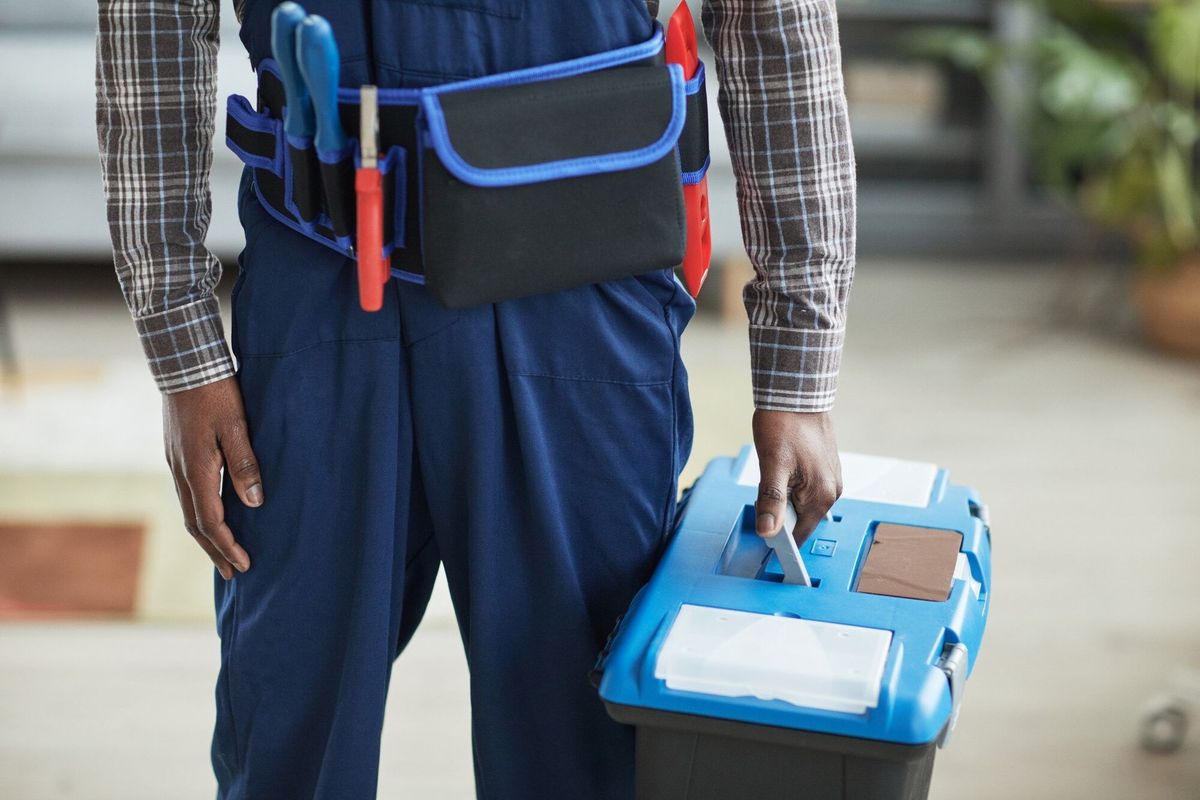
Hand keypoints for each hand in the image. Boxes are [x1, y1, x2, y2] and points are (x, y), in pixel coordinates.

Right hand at [163, 377, 261, 579]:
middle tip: (233, 574)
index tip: (245, 565)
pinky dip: (200, 515)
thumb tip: (255, 503)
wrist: (183, 364)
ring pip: (189, 511)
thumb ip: (246, 464)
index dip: (228, 546)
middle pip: (196, 524)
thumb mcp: (237, 426)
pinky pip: (188, 495)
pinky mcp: (177, 454)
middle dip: (215, 551)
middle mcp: (181, 472)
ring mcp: (176, 463)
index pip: (211, 522)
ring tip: (222, 553)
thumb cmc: (216, 392)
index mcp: (197, 470)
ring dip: (206, 536)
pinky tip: (211, 515)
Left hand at [752, 409, 841, 544]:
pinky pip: (807, 488)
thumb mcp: (772, 466)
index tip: (761, 529)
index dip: (778, 535)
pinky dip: (791, 485)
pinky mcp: (826, 468)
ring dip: (784, 496)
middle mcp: (832, 491)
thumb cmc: (784, 426)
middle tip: (763, 488)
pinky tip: (782, 466)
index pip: (799, 533)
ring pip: (802, 502)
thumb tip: (768, 532)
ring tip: (774, 472)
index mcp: (822, 496)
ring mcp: (831, 478)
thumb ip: (771, 502)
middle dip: (779, 511)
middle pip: (800, 518)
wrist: (797, 395)